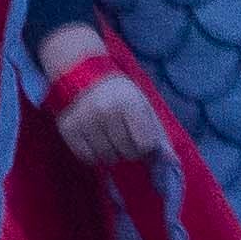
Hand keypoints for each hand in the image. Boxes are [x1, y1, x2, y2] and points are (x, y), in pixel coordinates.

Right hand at [35, 24, 166, 167]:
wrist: (88, 78)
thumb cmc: (123, 96)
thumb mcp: (144, 106)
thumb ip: (158, 133)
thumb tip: (172, 161)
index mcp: (130, 103)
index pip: (145, 145)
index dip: (146, 145)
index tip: (141, 137)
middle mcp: (106, 111)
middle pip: (126, 153)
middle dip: (130, 150)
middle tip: (125, 136)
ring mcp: (85, 119)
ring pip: (106, 158)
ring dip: (112, 153)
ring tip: (110, 136)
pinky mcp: (68, 128)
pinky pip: (86, 157)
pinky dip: (94, 155)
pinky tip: (96, 140)